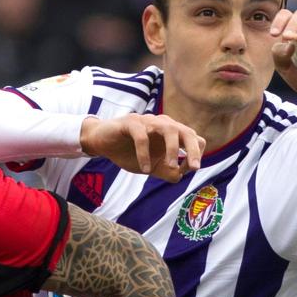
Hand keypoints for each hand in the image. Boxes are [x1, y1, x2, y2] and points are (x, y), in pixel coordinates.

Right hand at [80, 114, 204, 182]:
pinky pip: (142, 137)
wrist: (101, 142)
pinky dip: (145, 154)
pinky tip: (144, 169)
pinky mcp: (130, 122)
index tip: (185, 170)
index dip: (195, 155)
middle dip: (193, 150)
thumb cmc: (128, 153)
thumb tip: (181, 175)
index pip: (194, 139)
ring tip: (170, 166)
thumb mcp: (152, 166)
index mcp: (172, 133)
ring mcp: (148, 120)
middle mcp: (163, 123)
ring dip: (172, 149)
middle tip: (194, 168)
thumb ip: (167, 172)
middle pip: (187, 131)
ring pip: (169, 129)